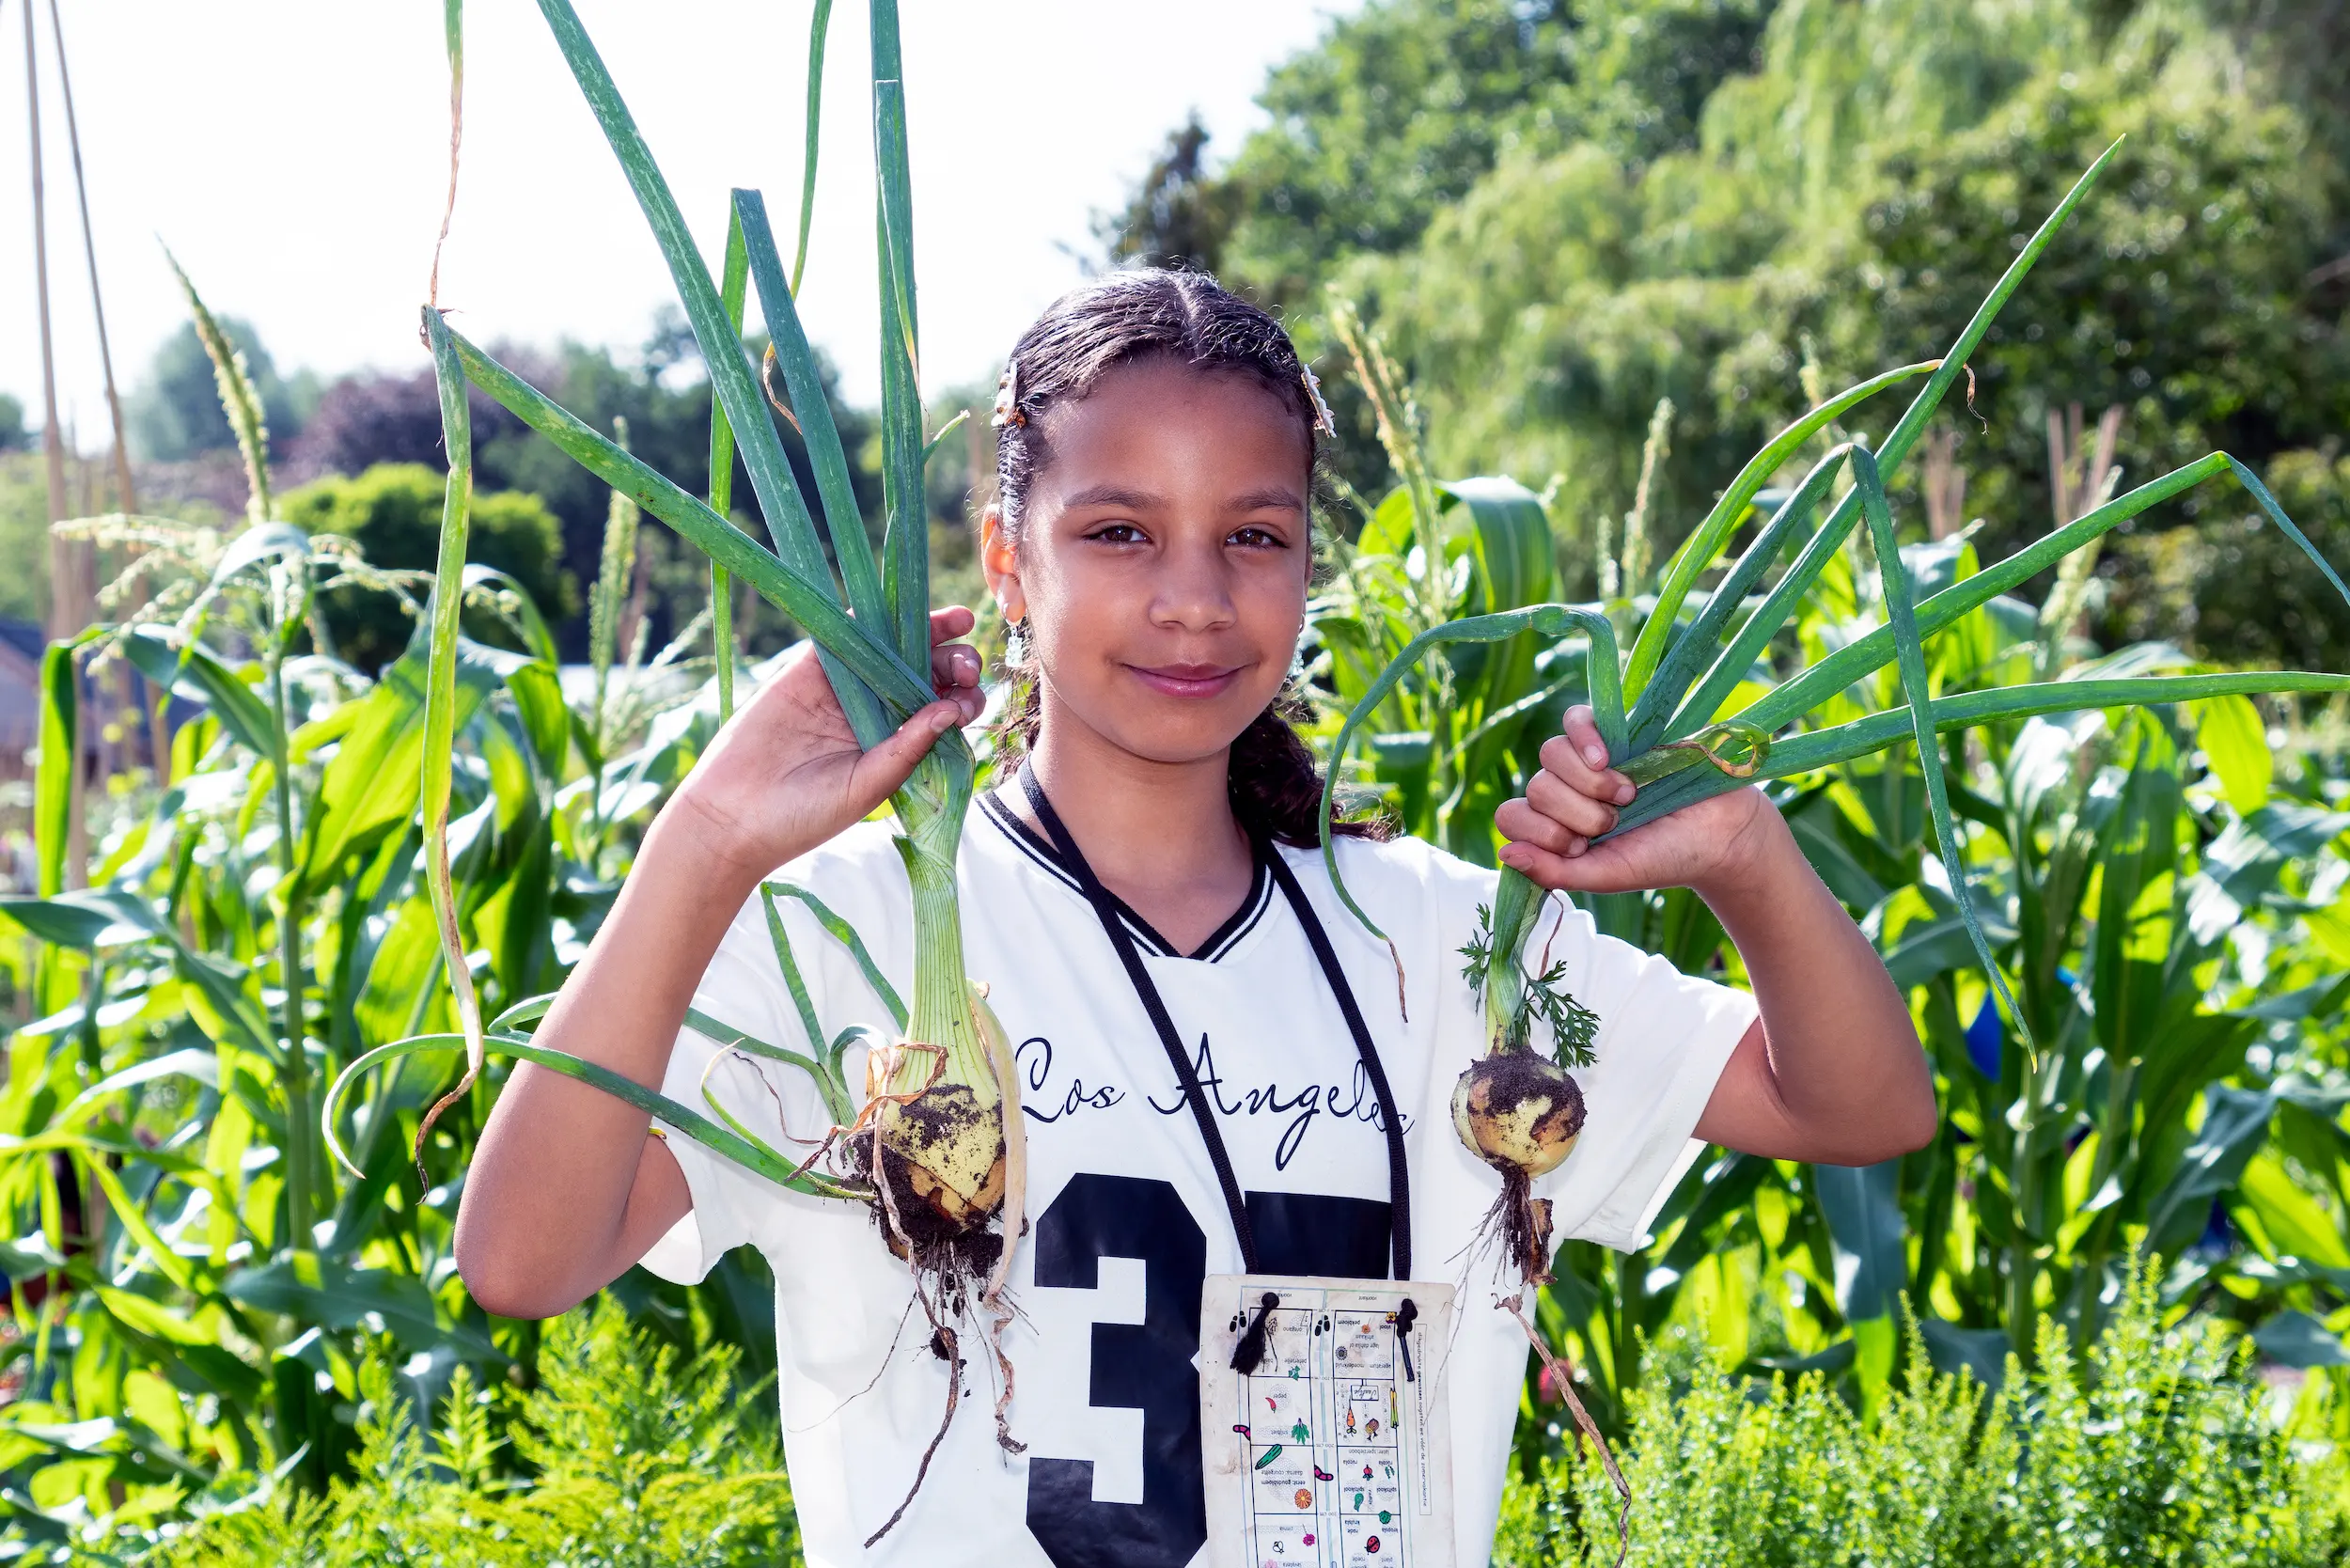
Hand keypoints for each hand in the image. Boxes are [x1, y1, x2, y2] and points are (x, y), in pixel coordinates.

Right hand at [658, 605, 985, 884]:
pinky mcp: (807, 672)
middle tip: (966, 667)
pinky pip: (843, 637)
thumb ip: (907, 749)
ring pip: (892, 650)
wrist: (734, 817)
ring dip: (925, 633)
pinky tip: (898, 610)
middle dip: (954, 664)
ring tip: (955, 622)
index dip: (963, 698)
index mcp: (895, 744)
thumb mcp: (866, 787)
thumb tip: (951, 710)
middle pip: (924, 675)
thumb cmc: (804, 817)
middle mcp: (875, 713)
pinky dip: (869, 620)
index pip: (940, 710)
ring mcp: (842, 689)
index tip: (973, 697)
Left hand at [1494, 704, 1785, 897]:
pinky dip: (1584, 738)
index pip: (1510, 817)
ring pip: (1550, 754)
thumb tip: (1505, 853)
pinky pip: (1574, 719)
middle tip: (1614, 823)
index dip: (1538, 831)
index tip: (1580, 846)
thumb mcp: (1606, 875)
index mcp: (1556, 828)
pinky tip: (1606, 758)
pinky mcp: (1612, 729)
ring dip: (1588, 782)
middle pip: (1535, 788)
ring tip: (1626, 796)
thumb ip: (1555, 872)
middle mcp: (1565, 791)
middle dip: (1576, 813)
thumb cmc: (1664, 857)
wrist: (1719, 831)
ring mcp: (1587, 759)